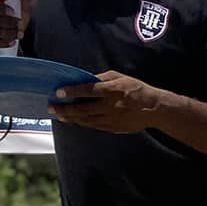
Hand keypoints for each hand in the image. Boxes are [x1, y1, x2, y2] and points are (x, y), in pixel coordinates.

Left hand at [48, 70, 166, 133]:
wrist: (155, 109)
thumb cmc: (136, 89)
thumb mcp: (120, 77)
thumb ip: (101, 78)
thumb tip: (84, 80)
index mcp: (112, 91)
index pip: (88, 91)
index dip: (72, 92)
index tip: (58, 92)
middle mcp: (111, 106)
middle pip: (83, 109)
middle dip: (65, 109)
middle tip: (52, 108)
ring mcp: (113, 119)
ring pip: (87, 120)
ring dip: (71, 118)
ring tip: (60, 116)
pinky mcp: (115, 128)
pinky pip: (95, 126)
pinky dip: (83, 123)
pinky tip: (75, 120)